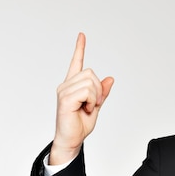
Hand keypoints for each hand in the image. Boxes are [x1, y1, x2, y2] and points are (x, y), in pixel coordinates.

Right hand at [49, 33, 113, 164]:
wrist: (72, 140)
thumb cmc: (80, 124)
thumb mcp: (96, 106)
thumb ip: (102, 92)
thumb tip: (110, 79)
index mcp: (73, 85)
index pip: (76, 62)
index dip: (80, 48)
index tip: (82, 35)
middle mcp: (66, 85)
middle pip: (90, 73)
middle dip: (98, 89)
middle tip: (94, 104)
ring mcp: (64, 91)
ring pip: (90, 82)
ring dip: (95, 97)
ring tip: (88, 108)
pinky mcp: (65, 99)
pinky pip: (86, 91)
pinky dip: (91, 101)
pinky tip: (85, 109)